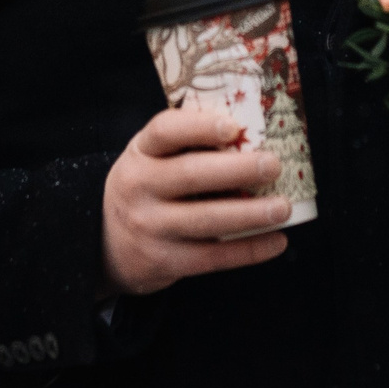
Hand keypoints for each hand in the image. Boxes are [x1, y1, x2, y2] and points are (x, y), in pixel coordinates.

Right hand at [100, 107, 291, 296]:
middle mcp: (139, 187)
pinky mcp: (164, 261)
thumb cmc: (146, 188)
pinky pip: (212, 257)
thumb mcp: (150, 158)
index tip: (234, 126)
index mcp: (140, 152)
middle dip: (238, 170)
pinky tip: (276, 242)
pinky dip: (249, 250)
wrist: (105, 243)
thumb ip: (186, 145)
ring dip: (251, 215)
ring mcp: (149, 227)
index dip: (199, 126)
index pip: (165, 131)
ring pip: (206, 220)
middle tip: (273, 165)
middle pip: (191, 175)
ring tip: (283, 208)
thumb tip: (253, 131)